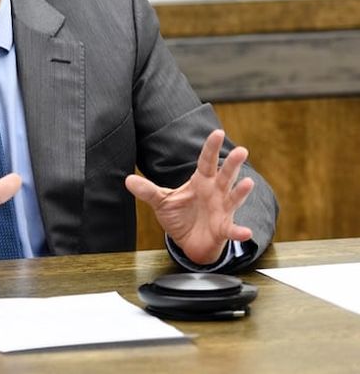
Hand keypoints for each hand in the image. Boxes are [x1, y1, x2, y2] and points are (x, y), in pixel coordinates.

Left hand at [125, 129, 254, 263]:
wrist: (190, 242)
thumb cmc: (180, 216)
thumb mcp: (162, 201)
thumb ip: (147, 190)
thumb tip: (127, 179)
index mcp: (201, 181)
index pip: (206, 161)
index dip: (211, 147)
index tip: (218, 132)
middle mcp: (215, 192)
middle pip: (225, 175)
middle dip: (233, 164)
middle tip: (241, 150)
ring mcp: (222, 210)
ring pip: (233, 198)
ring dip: (241, 191)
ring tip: (247, 183)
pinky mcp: (224, 229)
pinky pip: (232, 230)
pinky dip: (239, 232)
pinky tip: (245, 232)